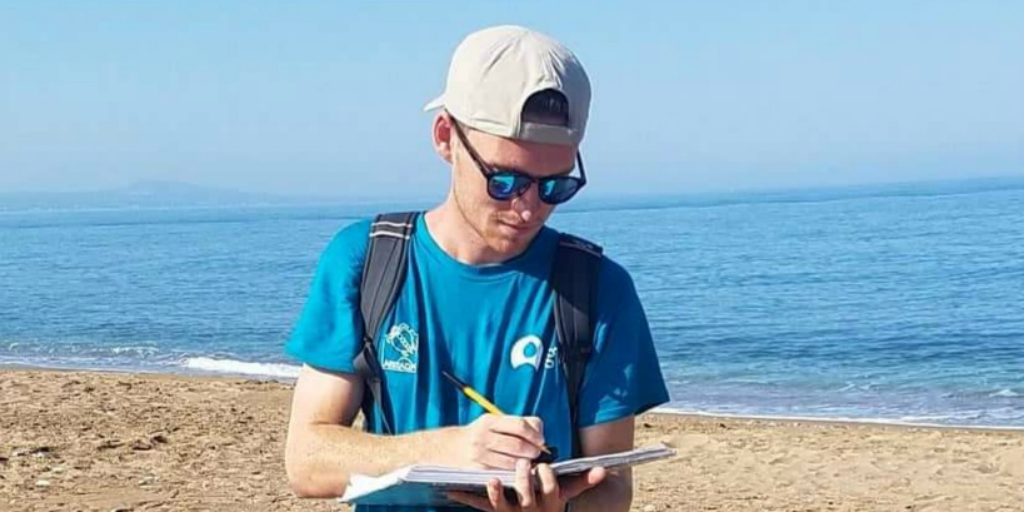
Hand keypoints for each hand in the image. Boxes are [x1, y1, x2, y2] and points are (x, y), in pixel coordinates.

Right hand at [444, 414, 546, 468]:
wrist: (449, 448)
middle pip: (518, 445)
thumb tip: (539, 436)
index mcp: (489, 421)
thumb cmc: (480, 435)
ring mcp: (479, 454)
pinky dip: (514, 472)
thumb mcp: (493, 423)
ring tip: (527, 462)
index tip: (540, 440)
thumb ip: (517, 424)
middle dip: (533, 451)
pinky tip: (516, 469)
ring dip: (525, 463)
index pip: (520, 425)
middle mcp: (482, 436)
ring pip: (513, 461)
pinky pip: (504, 472)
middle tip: (536, 453)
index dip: (535, 434)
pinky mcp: (478, 469)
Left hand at [448, 458, 606, 511]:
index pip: (550, 487)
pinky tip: (451, 490)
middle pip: (527, 495)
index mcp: (549, 502)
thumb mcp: (566, 494)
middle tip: (523, 464)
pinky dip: (464, 497)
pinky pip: (479, 506)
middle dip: (525, 479)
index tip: (544, 465)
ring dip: (497, 493)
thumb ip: (583, 481)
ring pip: (503, 505)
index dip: (547, 476)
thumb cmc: (550, 504)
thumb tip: (603, 470)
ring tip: (492, 480)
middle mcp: (530, 510)